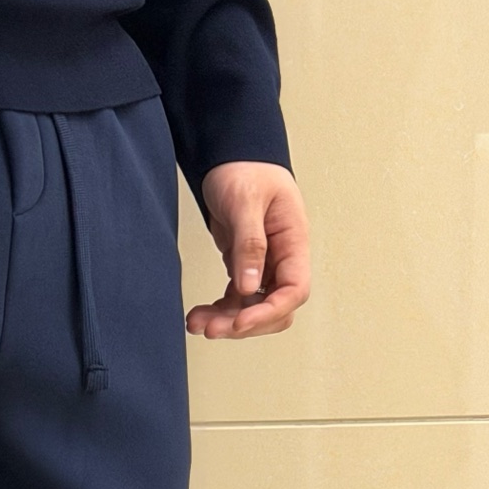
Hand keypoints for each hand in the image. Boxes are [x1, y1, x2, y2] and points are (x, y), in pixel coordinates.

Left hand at [187, 162, 310, 338]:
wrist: (230, 160)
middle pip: (274, 309)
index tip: (239, 321)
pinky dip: (218, 311)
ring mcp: (264, 266)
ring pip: (252, 309)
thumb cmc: (245, 171)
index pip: (294, 290)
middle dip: (244, 323)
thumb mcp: (246, 202)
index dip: (269, 311)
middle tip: (210, 328)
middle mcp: (283, 259)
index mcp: (293, 242)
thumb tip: (249, 286)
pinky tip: (197, 315)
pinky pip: (235, 301)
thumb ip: (249, 243)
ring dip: (225, 322)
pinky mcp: (243, 268)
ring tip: (195, 322)